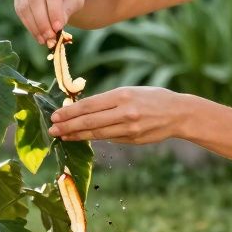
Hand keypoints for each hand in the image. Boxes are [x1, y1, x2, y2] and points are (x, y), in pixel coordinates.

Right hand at [14, 0, 85, 46]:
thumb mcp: (76, 0)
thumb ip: (67, 9)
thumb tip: (57, 26)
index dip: (54, 11)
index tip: (58, 28)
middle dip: (43, 21)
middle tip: (51, 37)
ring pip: (25, 6)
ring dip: (35, 26)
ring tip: (45, 40)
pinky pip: (20, 10)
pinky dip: (29, 25)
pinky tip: (38, 36)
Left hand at [48, 87, 186, 143]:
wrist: (178, 113)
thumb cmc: (153, 98)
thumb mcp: (131, 91)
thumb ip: (109, 101)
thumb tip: (84, 110)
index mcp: (122, 95)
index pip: (90, 105)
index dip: (70, 112)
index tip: (56, 115)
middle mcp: (125, 112)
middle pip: (89, 121)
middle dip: (68, 126)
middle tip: (52, 129)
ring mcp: (129, 128)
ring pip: (97, 134)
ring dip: (77, 135)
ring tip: (62, 136)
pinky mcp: (133, 139)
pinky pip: (110, 139)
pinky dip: (94, 139)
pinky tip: (82, 138)